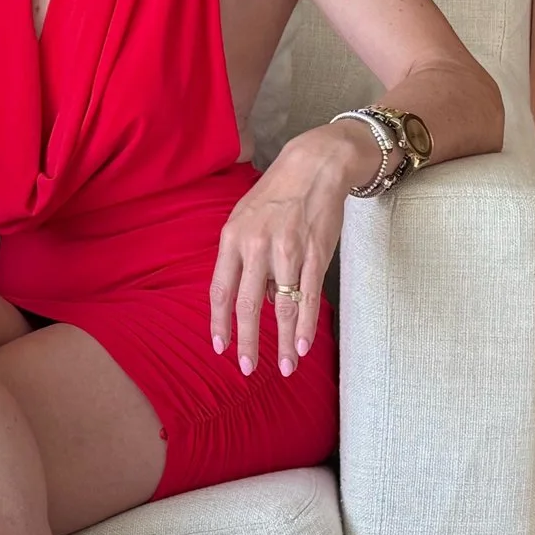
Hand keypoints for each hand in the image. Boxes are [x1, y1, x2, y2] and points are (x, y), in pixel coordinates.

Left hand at [207, 122, 373, 376]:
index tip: (220, 348)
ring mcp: (287, 251)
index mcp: (232, 238)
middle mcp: (256, 246)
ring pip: (282, 307)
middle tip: (247, 369)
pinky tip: (302, 345)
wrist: (314, 165)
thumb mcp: (245, 218)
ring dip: (283, 343)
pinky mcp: (315, 254)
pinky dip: (305, 325)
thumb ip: (243, 257)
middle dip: (247, 343)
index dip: (219, 324)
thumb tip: (256, 299)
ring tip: (286, 368)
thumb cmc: (276, 194)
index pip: (220, 290)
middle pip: (247, 305)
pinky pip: (308, 297)